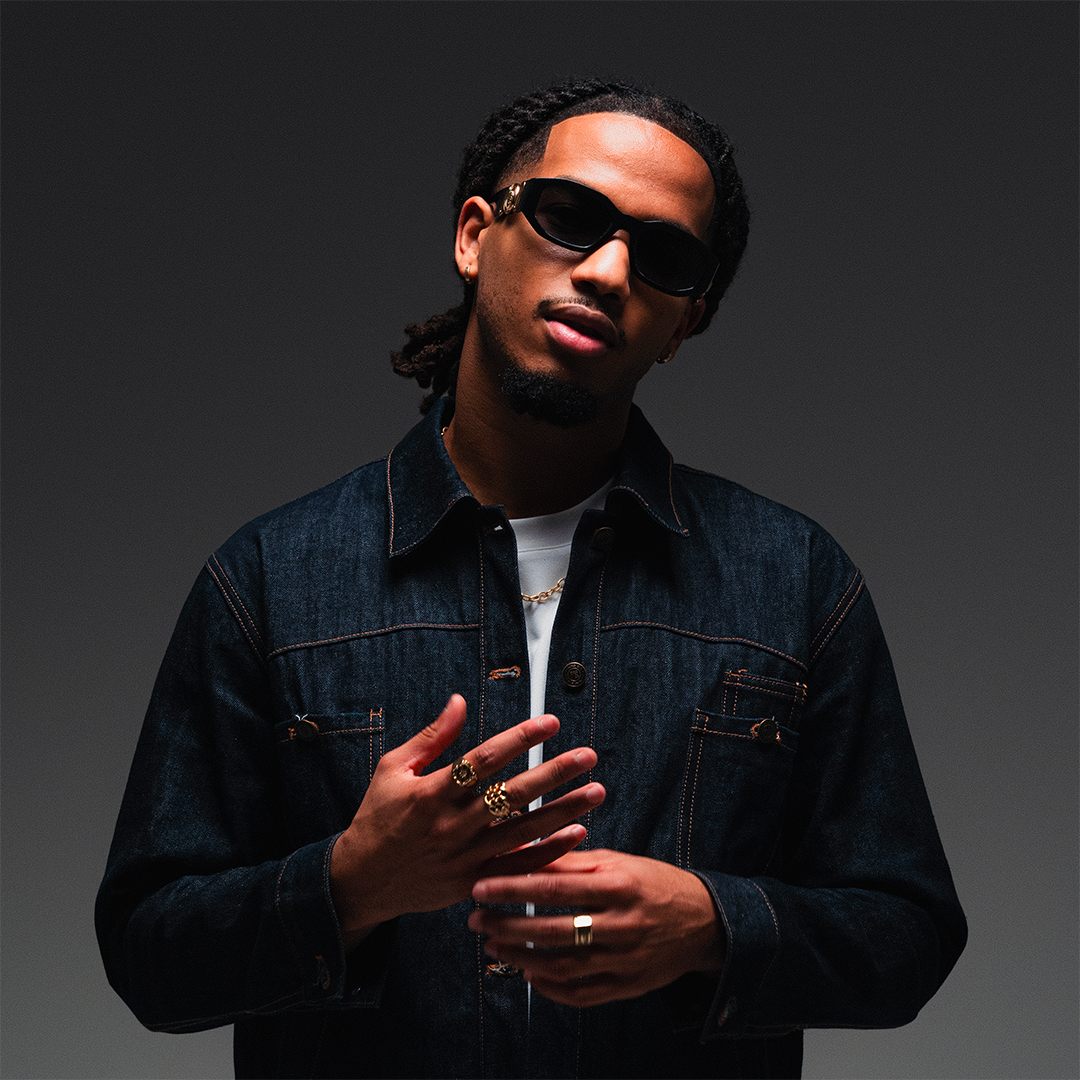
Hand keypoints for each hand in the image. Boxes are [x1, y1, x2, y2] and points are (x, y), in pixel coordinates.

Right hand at [330, 694, 604, 948]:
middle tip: (588, 755)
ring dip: (564, 810)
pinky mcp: (472, 883)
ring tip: (596, 791)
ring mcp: (464, 857)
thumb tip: (459, 701)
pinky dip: (549, 851)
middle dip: (554, 773)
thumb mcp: (394, 769)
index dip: (520, 738)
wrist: (361, 880)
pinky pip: (518, 867)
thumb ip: (432, 737)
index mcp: (431, 792)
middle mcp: (452, 824)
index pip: (485, 759)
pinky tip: (577, 832)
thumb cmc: (377, 816)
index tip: (550, 722)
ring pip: (524, 831)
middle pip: (513, 794)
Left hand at [468, 849, 724, 1007]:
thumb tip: (524, 851)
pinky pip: (580, 994)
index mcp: (618, 885)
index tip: (480, 886)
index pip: (553, 887)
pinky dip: (549, 988)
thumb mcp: (617, 862)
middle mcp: (621, 924)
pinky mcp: (627, 987)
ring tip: (493, 946)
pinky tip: (528, 973)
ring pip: (560, 966)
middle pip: (551, 929)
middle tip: (475, 919)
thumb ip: (571, 860)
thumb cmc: (653, 883)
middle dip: (506, 925)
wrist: (703, 922)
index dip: (512, 888)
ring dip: (519, 957)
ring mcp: (624, 960)